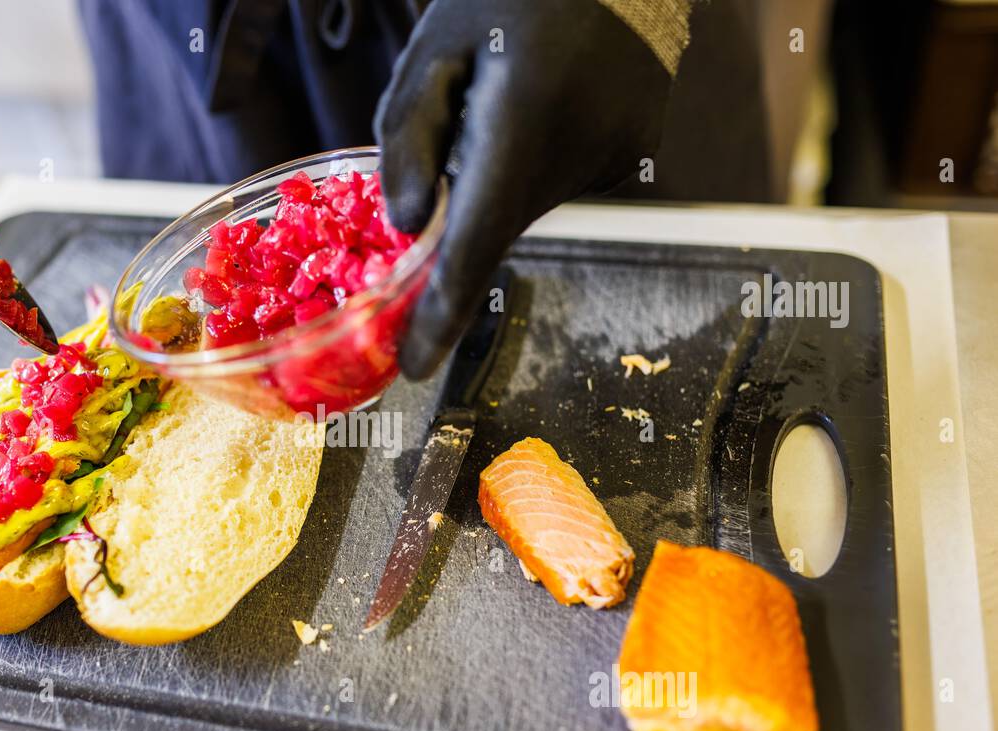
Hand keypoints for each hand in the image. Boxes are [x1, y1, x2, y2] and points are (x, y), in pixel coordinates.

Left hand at [375, 0, 675, 377]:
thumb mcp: (433, 50)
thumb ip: (407, 140)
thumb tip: (407, 227)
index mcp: (524, 119)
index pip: (475, 245)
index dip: (442, 315)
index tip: (416, 366)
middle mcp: (580, 150)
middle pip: (498, 222)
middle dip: (461, 213)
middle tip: (449, 150)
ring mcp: (619, 153)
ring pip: (530, 201)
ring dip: (501, 177)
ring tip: (509, 94)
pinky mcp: (637, 148)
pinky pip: (562, 179)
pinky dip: (536, 160)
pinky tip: (543, 101)